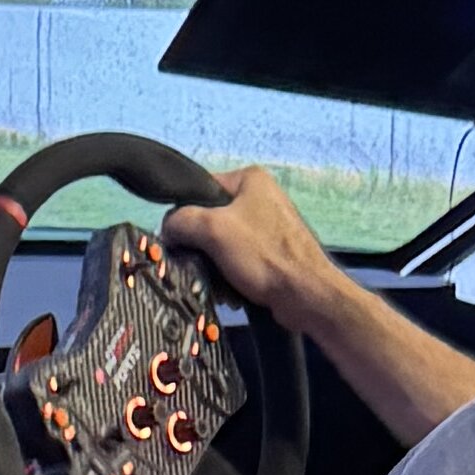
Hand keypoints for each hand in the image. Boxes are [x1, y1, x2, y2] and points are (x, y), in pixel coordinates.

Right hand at [157, 165, 337, 331]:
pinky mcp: (273, 252)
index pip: (200, 189)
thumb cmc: (263, 255)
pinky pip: (239, 259)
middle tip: (198, 265)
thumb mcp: (212, 229)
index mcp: (250, 179)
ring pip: (222, 243)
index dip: (184, 214)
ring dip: (215, 266)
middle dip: (201, 246)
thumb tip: (168, 229)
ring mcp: (268, 225)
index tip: (179, 239)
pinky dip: (231, 275)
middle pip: (210, 218)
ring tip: (218, 282)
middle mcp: (261, 196)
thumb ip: (181, 221)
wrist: (306, 295)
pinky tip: (232, 290)